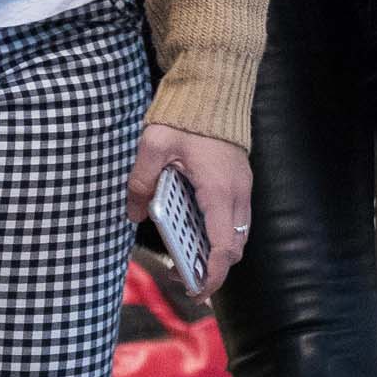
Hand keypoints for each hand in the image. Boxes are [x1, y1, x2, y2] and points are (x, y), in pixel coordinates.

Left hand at [127, 120, 252, 295]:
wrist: (213, 87)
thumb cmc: (186, 116)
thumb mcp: (154, 146)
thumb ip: (141, 182)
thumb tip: (135, 214)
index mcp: (218, 190)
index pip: (223, 246)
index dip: (211, 274)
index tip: (195, 289)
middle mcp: (237, 193)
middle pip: (234, 248)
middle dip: (212, 269)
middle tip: (181, 277)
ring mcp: (242, 187)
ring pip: (237, 235)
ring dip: (216, 252)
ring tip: (185, 259)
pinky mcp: (239, 181)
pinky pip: (235, 219)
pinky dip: (219, 234)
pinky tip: (194, 231)